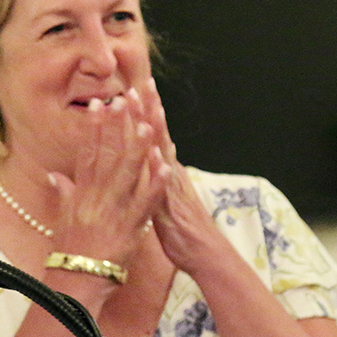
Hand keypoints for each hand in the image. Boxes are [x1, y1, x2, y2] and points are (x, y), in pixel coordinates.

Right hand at [48, 89, 169, 268]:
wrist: (74, 284)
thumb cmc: (68, 254)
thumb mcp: (62, 221)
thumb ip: (63, 194)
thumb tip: (54, 174)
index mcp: (80, 196)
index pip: (86, 154)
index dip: (93, 128)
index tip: (99, 105)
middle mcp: (94, 200)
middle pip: (106, 157)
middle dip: (115, 127)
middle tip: (123, 99)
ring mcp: (111, 213)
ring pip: (126, 175)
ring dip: (137, 149)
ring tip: (147, 124)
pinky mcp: (128, 229)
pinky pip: (145, 202)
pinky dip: (154, 183)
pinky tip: (165, 165)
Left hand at [139, 78, 236, 273]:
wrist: (204, 252)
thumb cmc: (182, 229)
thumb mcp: (162, 197)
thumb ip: (157, 176)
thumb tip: (154, 155)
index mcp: (165, 170)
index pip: (151, 135)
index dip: (142, 113)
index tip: (132, 89)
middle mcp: (171, 173)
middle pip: (158, 136)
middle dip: (149, 110)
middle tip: (140, 84)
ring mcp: (173, 187)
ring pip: (164, 153)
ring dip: (158, 131)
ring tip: (151, 107)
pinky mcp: (173, 205)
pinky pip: (166, 184)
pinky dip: (162, 168)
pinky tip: (157, 152)